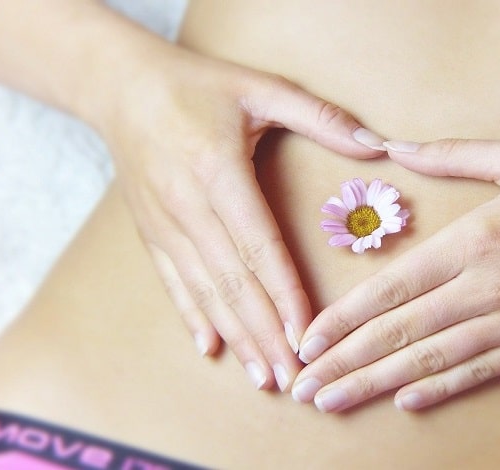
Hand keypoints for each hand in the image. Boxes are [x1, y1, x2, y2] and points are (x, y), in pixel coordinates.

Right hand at [100, 45, 385, 390]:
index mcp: (218, 173)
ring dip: (236, 336)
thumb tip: (378, 147)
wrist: (121, 86)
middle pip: (234, 282)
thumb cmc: (198, 85)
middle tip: (294, 377)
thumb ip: (321, 118)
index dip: (286, 296)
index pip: (260, 248)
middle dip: (266, 334)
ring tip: (263, 376)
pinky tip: (210, 348)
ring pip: (205, 291)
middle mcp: (187, 206)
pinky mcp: (150, 232)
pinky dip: (193, 317)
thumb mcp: (261, 88)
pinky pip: (172, 282)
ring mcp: (164, 224)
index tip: (307, 336)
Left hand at [292, 137, 499, 410]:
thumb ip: (451, 154)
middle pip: (399, 333)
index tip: (308, 340)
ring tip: (336, 401)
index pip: (392, 289)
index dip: (344, 319)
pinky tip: (408, 401)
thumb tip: (396, 145)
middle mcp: (484, 288)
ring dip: (378, 384)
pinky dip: (440, 388)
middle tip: (303, 387)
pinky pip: (480, 372)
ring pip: (431, 360)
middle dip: (345, 363)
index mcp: (473, 240)